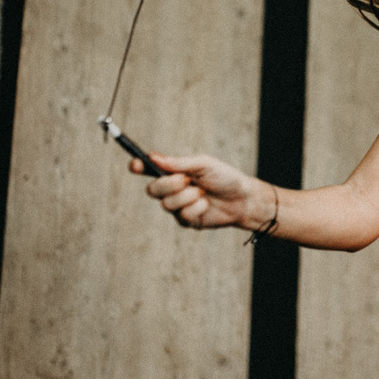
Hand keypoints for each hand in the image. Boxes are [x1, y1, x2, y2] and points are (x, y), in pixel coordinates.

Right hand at [129, 153, 272, 231]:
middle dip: (169, 184)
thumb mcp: (203, 164)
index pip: (148, 169)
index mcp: (173, 171)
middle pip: (152, 189)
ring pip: (167, 204)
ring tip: (203, 192)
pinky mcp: (186, 221)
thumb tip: (154, 157)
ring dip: (187, 196)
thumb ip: (179, 163)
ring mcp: (177, 206)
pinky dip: (196, 207)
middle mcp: (172, 189)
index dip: (138, 167)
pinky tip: (206, 204)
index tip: (135, 165)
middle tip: (187, 179)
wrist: (242, 198)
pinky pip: (182, 215)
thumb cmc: (224, 177)